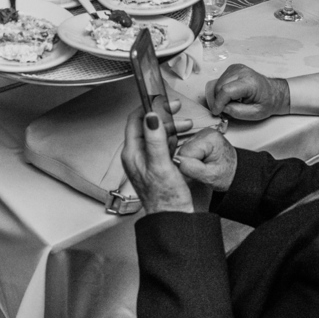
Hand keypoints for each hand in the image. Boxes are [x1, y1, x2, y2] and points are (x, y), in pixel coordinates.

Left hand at [122, 98, 193, 213]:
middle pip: (147, 126)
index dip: (148, 107)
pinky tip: (183, 138)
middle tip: (175, 108)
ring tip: (186, 125)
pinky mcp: (157, 165)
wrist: (172, 218)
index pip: (135, 120)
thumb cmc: (165, 198)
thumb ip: (155, 139)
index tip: (160, 100)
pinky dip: (173, 138)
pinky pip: (163, 145)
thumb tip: (150, 116)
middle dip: (163, 116)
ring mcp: (147, 160)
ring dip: (171, 127)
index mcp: (132, 153)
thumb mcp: (160, 164)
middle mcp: (137, 155)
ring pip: (157, 134)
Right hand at [173, 129, 236, 191]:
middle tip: (201, 171)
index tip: (198, 172)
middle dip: (188, 163)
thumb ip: (192, 168)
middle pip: (183, 150)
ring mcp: (201, 134)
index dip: (188, 166)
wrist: (235, 173)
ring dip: (189, 161)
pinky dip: (190, 158)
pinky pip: (186, 149)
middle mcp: (205, 132)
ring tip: (202, 167)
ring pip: (183, 150)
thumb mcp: (210, 176)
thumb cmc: (227, 174)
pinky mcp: (198, 139)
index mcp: (210, 138)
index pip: (185, 152)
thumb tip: (175, 161)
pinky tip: (200, 162)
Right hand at [208, 64, 290, 120]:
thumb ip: (237, 112)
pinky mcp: (233, 68)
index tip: (216, 111)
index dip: (219, 102)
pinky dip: (222, 89)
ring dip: (220, 95)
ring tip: (231, 101)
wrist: (273, 92)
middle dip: (219, 100)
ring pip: (218, 83)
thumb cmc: (267, 101)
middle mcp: (242, 72)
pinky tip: (231, 94)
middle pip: (220, 86)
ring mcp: (237, 68)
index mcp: (249, 82)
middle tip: (225, 109)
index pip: (226, 90)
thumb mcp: (255, 113)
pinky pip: (221, 80)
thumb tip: (223, 108)